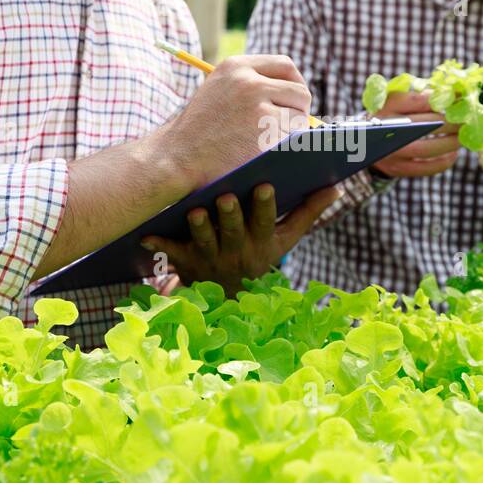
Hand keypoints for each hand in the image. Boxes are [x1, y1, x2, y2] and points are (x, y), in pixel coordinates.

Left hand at [140, 182, 338, 295]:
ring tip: (195, 211)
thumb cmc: (259, 256)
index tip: (266, 185)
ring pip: (203, 240)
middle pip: (233, 231)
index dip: (266, 206)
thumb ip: (308, 212)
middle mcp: (237, 251)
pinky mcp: (185, 261)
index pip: (267, 222)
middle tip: (227, 196)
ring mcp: (209, 257)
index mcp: (262, 243)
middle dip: (230, 214)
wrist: (229, 298)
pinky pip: (171, 253)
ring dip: (198, 227)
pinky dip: (159, 245)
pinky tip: (146, 236)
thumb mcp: (286, 240)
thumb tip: (336, 187)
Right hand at [160, 55, 312, 190]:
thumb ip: (249, 83)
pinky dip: (286, 148)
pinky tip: (268, 153)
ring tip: (269, 142)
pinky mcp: (264, 135)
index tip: (294, 99)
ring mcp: (257, 108)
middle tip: (289, 127)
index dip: (295, 83)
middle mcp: (248, 82)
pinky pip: (293, 139)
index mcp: (236, 66)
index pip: (285, 66)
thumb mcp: (217, 91)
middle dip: (298, 111)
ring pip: (299, 118)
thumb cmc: (197, 131)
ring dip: (292, 132)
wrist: (176, 158)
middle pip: (300, 92)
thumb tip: (294, 93)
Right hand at [370, 91, 460, 177]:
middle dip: (450, 123)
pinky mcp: (397, 169)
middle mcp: (386, 128)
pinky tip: (453, 153)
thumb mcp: (399, 100)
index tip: (460, 98)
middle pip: (424, 125)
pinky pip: (426, 168)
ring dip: (450, 143)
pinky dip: (444, 162)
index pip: (418, 101)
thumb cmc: (391, 115)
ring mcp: (391, 151)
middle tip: (466, 120)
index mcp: (387, 106)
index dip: (443, 100)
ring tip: (462, 137)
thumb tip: (457, 93)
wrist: (366, 141)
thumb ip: (422, 96)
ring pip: (426, 149)